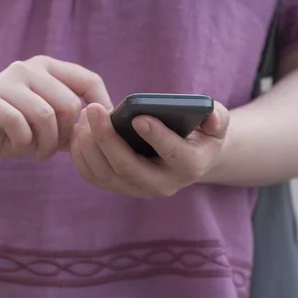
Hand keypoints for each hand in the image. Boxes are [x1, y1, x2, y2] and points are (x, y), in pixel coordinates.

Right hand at [0, 56, 112, 163]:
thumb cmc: (10, 131)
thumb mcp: (48, 128)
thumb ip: (74, 125)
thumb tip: (107, 129)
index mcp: (47, 68)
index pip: (89, 80)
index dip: (100, 109)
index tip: (95, 135)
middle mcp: (27, 67)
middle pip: (69, 104)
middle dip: (65, 137)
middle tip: (51, 151)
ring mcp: (5, 80)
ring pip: (45, 115)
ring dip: (45, 144)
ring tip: (36, 153)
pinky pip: (17, 122)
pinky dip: (23, 142)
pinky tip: (18, 146)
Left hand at [70, 102, 229, 197]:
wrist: (185, 153)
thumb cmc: (200, 132)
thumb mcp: (217, 123)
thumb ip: (218, 117)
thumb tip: (211, 116)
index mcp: (191, 167)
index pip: (174, 155)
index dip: (158, 137)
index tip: (140, 117)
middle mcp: (163, 185)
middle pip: (128, 167)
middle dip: (107, 138)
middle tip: (93, 108)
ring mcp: (137, 189)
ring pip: (105, 174)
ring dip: (89, 144)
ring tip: (84, 115)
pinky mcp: (117, 186)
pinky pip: (92, 175)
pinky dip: (81, 153)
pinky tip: (79, 129)